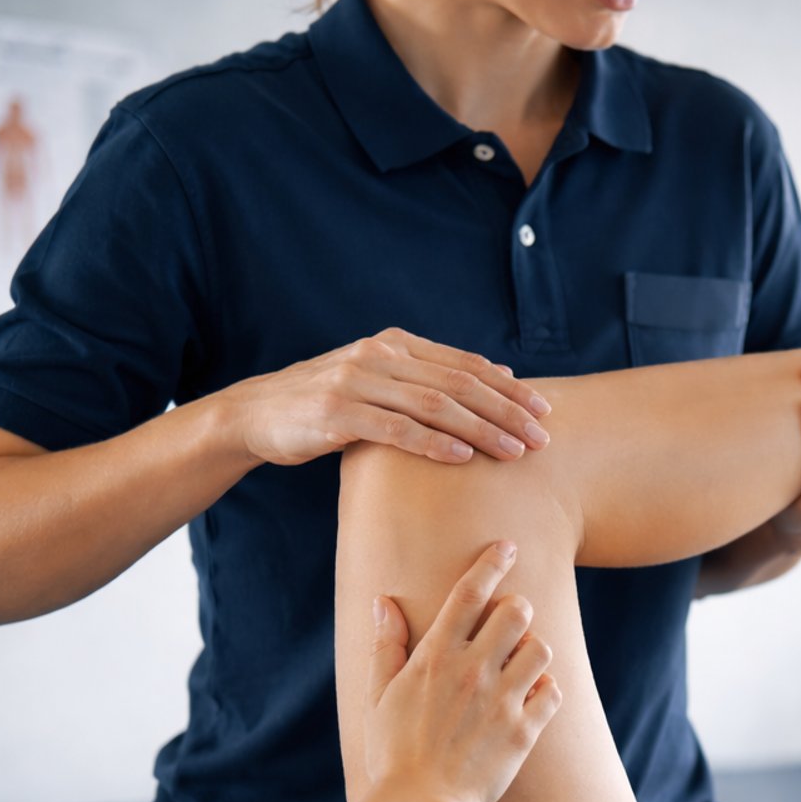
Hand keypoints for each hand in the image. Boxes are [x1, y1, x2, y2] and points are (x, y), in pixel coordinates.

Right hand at [220, 328, 552, 466]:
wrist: (255, 415)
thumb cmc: (327, 405)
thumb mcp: (379, 380)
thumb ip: (430, 377)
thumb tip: (499, 375)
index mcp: (394, 344)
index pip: (465, 366)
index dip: (509, 389)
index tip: (544, 412)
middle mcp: (379, 356)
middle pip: (458, 385)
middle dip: (506, 412)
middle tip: (541, 439)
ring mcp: (356, 382)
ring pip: (434, 406)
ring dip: (481, 430)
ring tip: (514, 452)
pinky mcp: (337, 414)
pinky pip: (396, 429)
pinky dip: (434, 442)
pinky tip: (464, 457)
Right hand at [362, 543, 561, 801]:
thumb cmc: (392, 752)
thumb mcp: (378, 696)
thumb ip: (386, 646)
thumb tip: (383, 601)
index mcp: (435, 657)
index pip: (470, 593)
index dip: (492, 562)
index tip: (508, 547)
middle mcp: (472, 672)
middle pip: (517, 611)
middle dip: (517, 610)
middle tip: (509, 624)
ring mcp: (501, 702)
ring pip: (541, 648)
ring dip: (533, 650)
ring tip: (519, 665)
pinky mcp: (523, 732)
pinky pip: (553, 691)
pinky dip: (546, 690)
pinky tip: (531, 698)